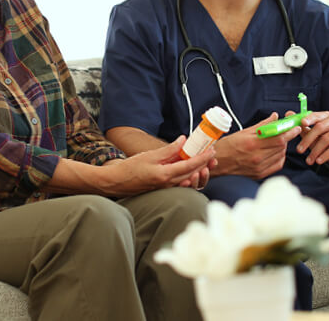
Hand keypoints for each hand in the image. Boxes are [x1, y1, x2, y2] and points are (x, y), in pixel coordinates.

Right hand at [101, 136, 215, 195]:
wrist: (116, 182)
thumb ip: (168, 149)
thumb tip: (183, 141)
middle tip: (211, 153)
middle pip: (192, 173)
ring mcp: (166, 188)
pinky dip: (187, 173)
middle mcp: (168, 184)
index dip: (202, 158)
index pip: (190, 166)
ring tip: (203, 159)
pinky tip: (189, 166)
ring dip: (197, 169)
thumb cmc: (130, 168)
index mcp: (165, 175)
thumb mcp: (150, 155)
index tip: (211, 150)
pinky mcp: (163, 188)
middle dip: (204, 163)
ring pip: (187, 178)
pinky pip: (180, 181)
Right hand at [213, 113, 300, 178]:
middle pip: (281, 146)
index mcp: (252, 144)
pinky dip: (279, 157)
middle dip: (287, 137)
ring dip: (282, 147)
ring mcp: (259, 167)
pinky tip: (275, 152)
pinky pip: (277, 165)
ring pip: (280, 155)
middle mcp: (257, 157)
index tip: (295, 127)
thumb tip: (275, 117)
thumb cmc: (226, 147)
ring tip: (277, 141)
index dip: (290, 132)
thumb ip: (262, 125)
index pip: (278, 138)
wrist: (217, 165)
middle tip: (287, 131)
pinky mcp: (259, 175)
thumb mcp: (243, 132)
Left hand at [296, 111, 328, 170]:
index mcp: (327, 116)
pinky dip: (325, 155)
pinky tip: (319, 161)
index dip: (309, 118)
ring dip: (315, 151)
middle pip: (320, 127)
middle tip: (299, 150)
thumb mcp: (315, 137)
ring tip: (308, 161)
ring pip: (327, 139)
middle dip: (308, 140)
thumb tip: (289, 113)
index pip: (317, 115)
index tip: (302, 124)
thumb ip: (303, 127)